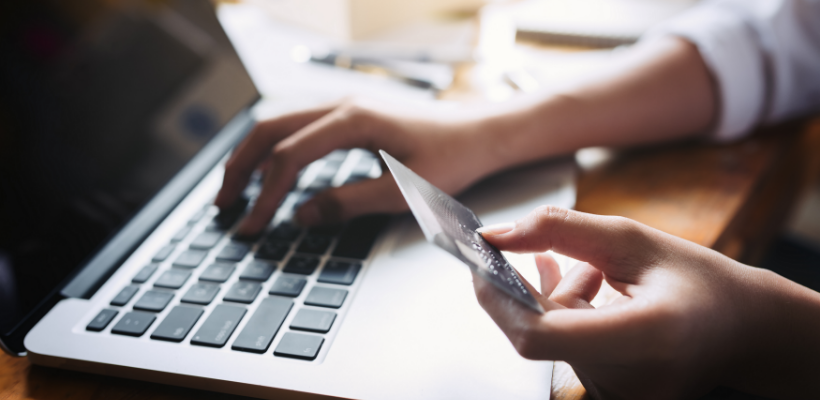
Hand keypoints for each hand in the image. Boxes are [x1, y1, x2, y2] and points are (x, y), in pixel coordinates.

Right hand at [216, 98, 499, 234]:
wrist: (479, 132)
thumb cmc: (452, 158)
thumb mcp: (404, 191)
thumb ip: (350, 202)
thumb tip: (302, 216)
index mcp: (353, 120)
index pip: (289, 157)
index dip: (265, 196)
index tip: (252, 227)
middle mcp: (341, 105)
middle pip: (270, 129)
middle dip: (240, 169)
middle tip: (223, 207)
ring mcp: (343, 105)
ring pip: (278, 122)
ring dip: (251, 155)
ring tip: (233, 189)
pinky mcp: (348, 114)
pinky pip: (296, 125)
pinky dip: (273, 148)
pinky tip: (268, 171)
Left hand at [474, 206, 819, 398]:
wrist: (747, 331)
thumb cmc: (701, 281)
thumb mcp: (632, 240)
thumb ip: (557, 230)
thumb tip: (492, 234)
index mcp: (646, 338)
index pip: (538, 334)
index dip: (497, 298)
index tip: (480, 261)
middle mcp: (631, 380)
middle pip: (540, 333)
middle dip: (528, 287)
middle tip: (538, 248)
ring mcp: (620, 396)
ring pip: (553, 339)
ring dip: (556, 299)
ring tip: (599, 272)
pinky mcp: (613, 397)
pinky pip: (566, 351)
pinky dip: (568, 317)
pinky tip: (592, 289)